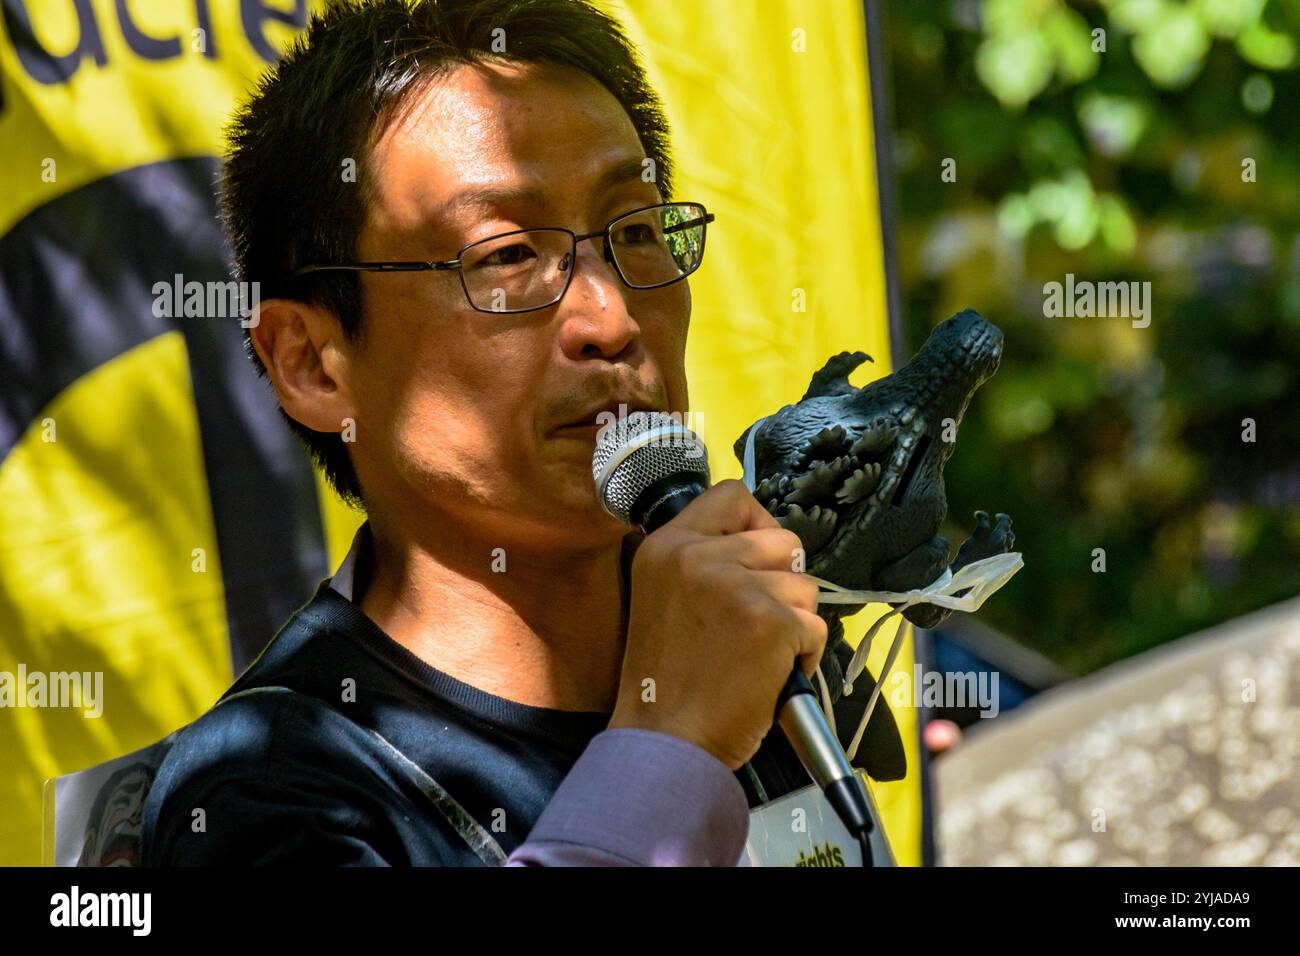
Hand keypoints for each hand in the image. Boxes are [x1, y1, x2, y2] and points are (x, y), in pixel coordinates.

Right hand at [608, 480, 827, 769]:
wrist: (664, 741)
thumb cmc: (666, 683)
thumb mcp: (661, 597)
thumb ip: (701, 561)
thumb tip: (759, 542)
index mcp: (667, 546)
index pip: (732, 495)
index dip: (757, 524)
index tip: (757, 559)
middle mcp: (698, 556)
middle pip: (783, 540)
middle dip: (784, 582)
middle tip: (757, 622)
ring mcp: (735, 586)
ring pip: (805, 586)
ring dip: (794, 623)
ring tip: (758, 656)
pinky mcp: (769, 623)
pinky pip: (816, 628)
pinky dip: (804, 657)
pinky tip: (770, 676)